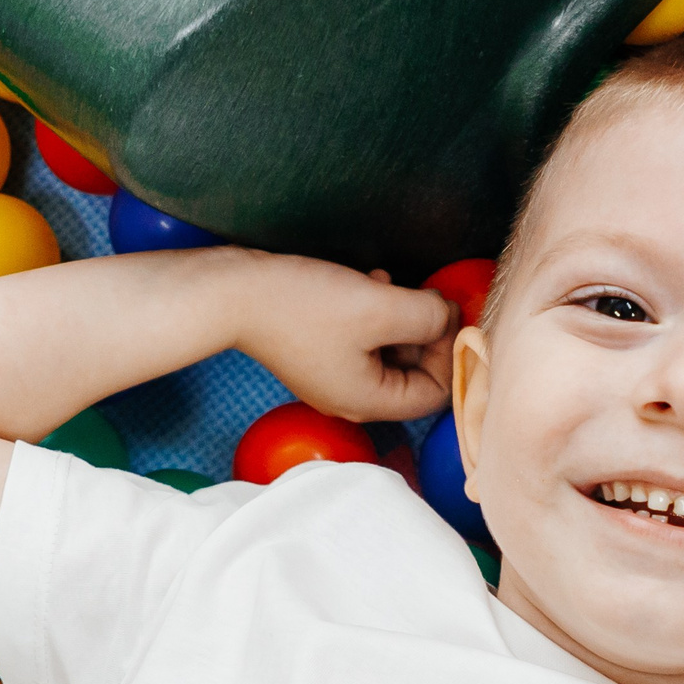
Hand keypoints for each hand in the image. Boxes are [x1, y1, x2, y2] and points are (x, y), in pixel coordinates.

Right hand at [231, 253, 459, 422]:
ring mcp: (332, 376)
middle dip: (425, 330)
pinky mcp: (317, 352)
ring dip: (399, 315)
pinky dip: (373, 312)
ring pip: (388, 350)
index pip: (435, 393)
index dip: (449, 352)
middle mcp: (351, 398)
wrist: (234, 293)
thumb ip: (429, 317)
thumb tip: (449, 317)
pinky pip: (362, 338)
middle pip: (413, 372)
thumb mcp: (381, 308)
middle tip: (426, 294)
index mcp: (368, 401)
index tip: (446, 311)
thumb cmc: (305, 305)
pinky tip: (369, 281)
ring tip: (391, 283)